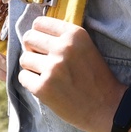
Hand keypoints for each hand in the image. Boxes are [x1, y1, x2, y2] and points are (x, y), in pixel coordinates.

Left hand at [15, 16, 128, 131]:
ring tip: (46, 75)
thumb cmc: (96, 78)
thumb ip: (65, 37)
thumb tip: (35, 31)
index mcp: (75, 35)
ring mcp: (52, 68)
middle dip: (32, 48)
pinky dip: (30, 82)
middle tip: (42, 59)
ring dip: (31, 66)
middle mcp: (63, 48)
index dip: (39, 34)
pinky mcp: (43, 88)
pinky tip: (45, 86)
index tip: (43, 43)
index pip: (40, 23)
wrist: (107, 108)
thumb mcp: (86, 47)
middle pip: (28, 38)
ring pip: (24, 58)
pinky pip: (23, 77)